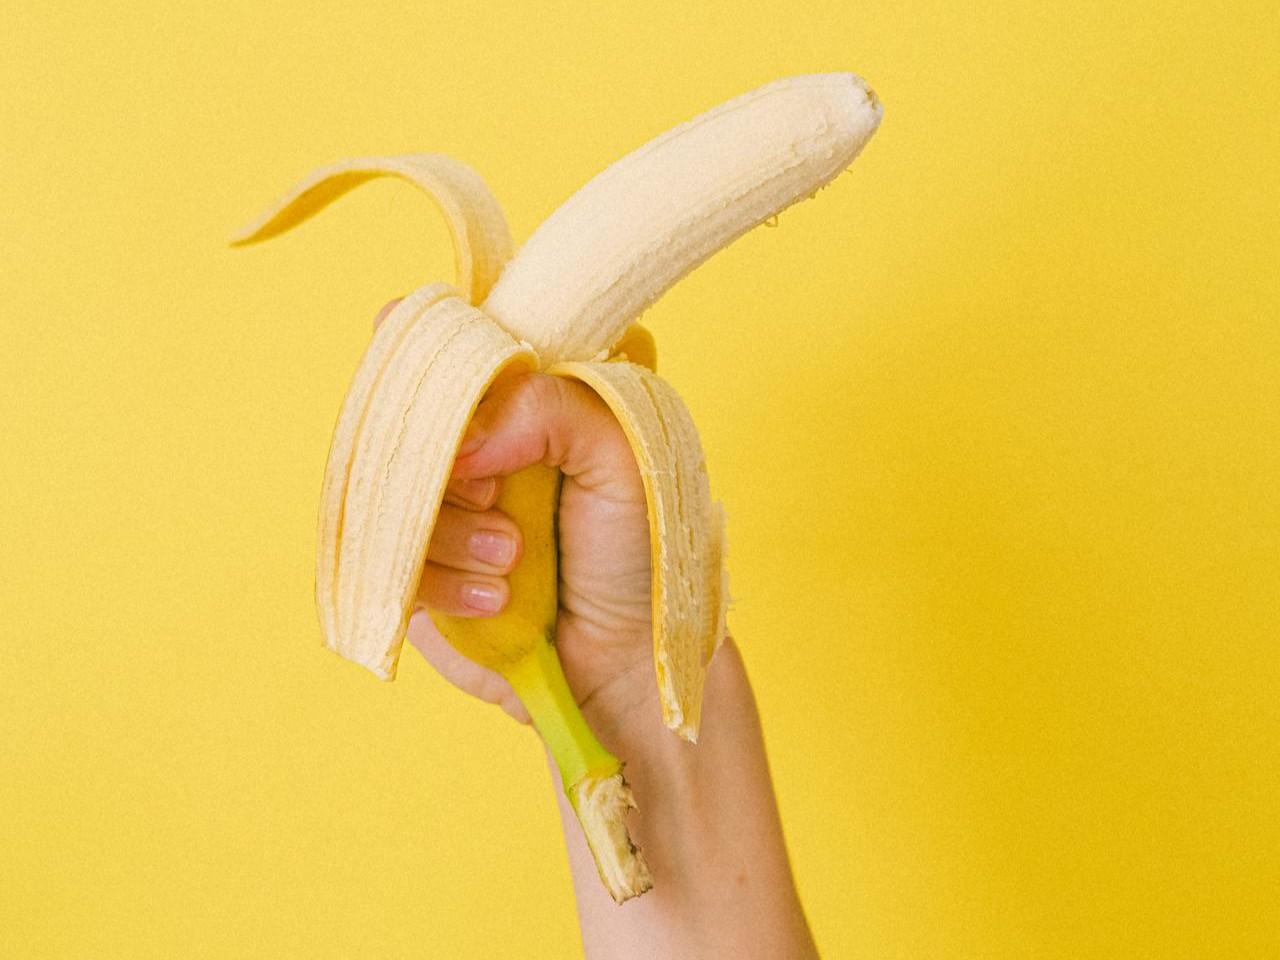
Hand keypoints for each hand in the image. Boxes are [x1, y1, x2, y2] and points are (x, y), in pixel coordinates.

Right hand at [372, 300, 656, 737]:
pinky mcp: (419, 576)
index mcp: (517, 407)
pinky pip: (391, 564)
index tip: (445, 392)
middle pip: (400, 423)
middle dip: (444, 463)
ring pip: (390, 497)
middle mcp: (471, 454)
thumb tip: (460, 439)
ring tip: (513, 557)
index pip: (446, 352)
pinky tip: (496, 599)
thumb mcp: (619, 455)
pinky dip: (442, 582)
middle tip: (496, 492)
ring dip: (452, 531)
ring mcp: (440, 515)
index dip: (425, 359)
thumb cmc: (637, 553)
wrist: (627, 663)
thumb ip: (546, 409)